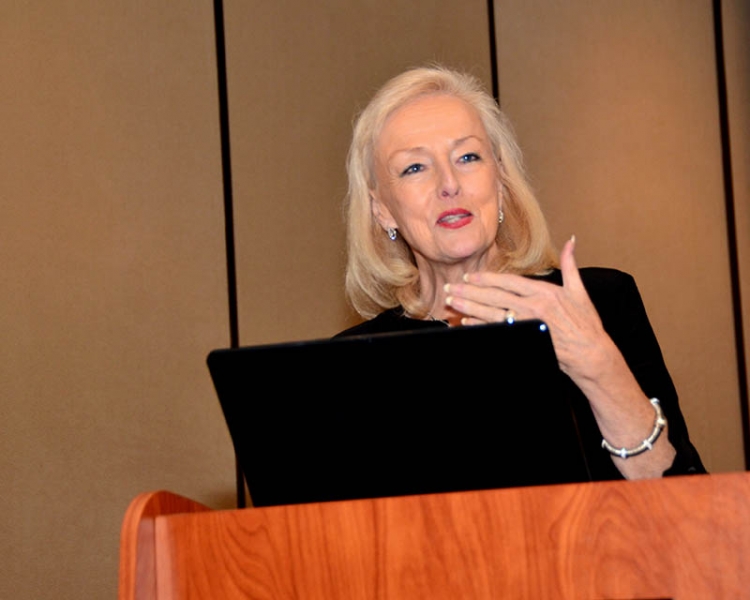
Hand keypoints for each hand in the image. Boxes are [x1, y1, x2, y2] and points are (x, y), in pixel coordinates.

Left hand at [444, 237, 613, 384]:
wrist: (591, 353)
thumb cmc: (586, 323)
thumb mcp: (579, 290)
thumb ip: (570, 263)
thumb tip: (571, 241)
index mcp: (543, 292)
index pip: (508, 282)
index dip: (487, 279)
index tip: (470, 277)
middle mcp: (532, 307)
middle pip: (494, 297)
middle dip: (470, 291)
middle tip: (451, 288)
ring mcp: (527, 324)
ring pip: (491, 313)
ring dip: (469, 307)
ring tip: (453, 302)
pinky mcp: (524, 338)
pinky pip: (497, 330)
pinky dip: (480, 325)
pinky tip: (466, 321)